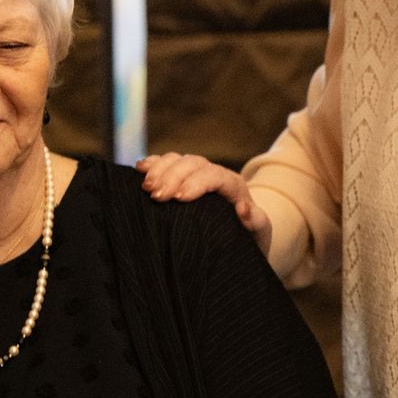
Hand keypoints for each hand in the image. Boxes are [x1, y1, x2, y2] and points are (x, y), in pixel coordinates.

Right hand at [134, 153, 271, 255]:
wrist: (240, 237)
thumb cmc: (249, 237)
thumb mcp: (258, 233)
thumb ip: (256, 222)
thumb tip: (244, 208)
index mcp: (234, 186)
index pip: (216, 176)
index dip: (196, 183)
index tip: (178, 198)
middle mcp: (214, 175)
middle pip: (193, 164)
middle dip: (172, 177)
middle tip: (155, 196)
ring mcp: (196, 174)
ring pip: (178, 160)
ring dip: (159, 169)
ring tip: (145, 187)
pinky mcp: (181, 178)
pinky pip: (166, 163)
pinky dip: (153, 164)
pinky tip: (139, 169)